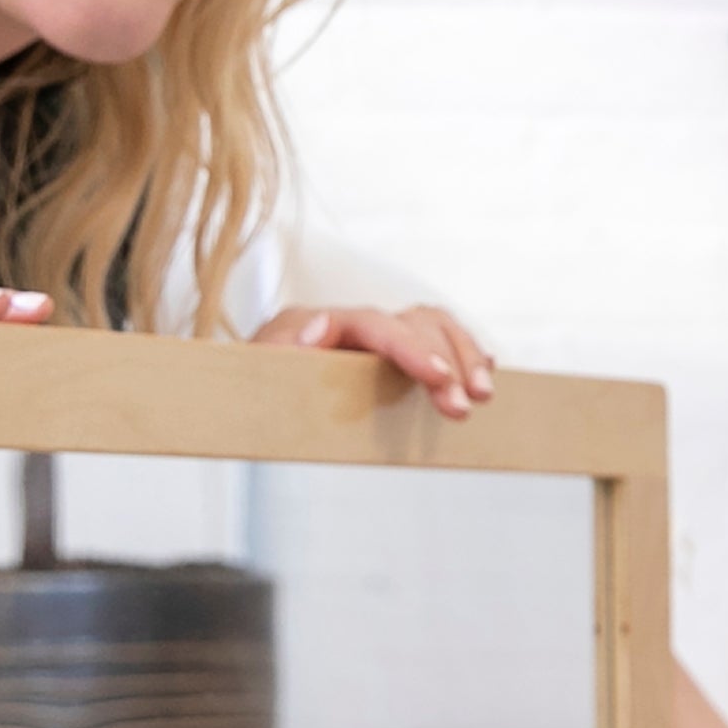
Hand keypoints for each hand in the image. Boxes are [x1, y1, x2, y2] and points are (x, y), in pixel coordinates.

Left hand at [250, 301, 498, 422]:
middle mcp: (352, 322)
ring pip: (434, 327)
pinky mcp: (387, 355)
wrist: (242, 395)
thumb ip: (280, 352)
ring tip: (485, 395)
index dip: (412, 349)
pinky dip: (463, 352)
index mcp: (320, 323)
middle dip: (449, 361)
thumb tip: (319, 330)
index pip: (377, 324)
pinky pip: (436, 339)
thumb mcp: (253, 374)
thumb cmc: (248, 389)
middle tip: (466, 405)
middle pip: (415, 324)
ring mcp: (373, 336)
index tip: (440, 377)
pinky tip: (483, 372)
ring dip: (465, 357)